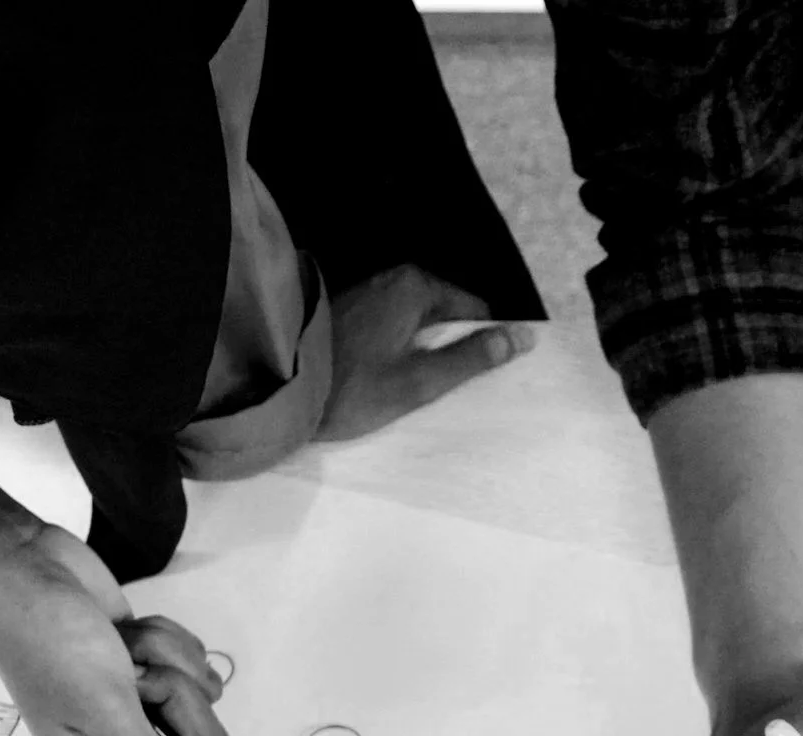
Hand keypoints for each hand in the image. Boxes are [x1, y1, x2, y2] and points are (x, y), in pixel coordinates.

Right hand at [0, 527, 299, 735]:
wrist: (21, 564)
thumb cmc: (46, 640)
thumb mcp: (102, 708)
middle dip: (182, 708)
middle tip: (139, 681)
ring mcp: (137, 700)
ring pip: (201, 699)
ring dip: (169, 665)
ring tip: (122, 649)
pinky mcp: (149, 663)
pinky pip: (193, 662)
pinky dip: (166, 640)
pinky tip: (127, 630)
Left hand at [317, 264, 533, 441]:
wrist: (280, 389)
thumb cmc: (353, 389)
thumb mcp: (421, 382)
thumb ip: (473, 358)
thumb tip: (522, 338)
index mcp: (416, 287)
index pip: (475, 310)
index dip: (482, 344)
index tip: (474, 378)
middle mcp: (394, 279)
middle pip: (446, 314)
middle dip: (451, 346)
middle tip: (441, 387)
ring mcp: (368, 291)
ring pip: (418, 320)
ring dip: (424, 349)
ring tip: (413, 385)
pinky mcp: (349, 308)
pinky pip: (393, 324)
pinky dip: (399, 346)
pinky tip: (387, 376)